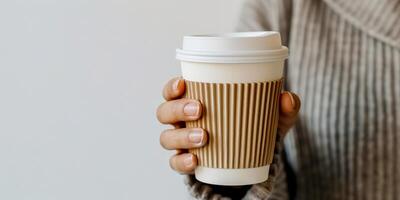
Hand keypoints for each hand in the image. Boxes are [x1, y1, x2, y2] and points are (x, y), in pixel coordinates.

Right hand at [156, 77, 300, 174]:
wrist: (251, 161)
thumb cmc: (253, 128)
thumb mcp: (271, 118)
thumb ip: (283, 108)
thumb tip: (287, 98)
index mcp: (195, 101)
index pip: (173, 91)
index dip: (172, 87)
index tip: (183, 83)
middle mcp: (183, 121)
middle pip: (164, 112)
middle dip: (177, 109)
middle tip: (199, 109)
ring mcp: (182, 143)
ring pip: (166, 138)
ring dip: (181, 136)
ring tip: (204, 136)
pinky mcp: (187, 163)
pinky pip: (176, 163)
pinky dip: (182, 162)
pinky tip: (195, 161)